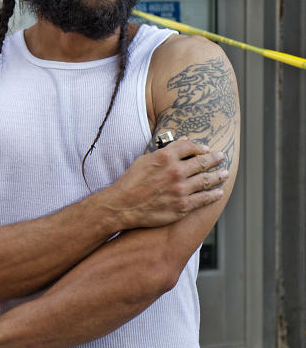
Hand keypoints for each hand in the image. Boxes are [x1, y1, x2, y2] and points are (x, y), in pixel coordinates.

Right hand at [107, 138, 227, 228]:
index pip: (189, 147)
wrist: (123, 205)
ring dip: (218, 176)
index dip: (199, 147)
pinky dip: (213, 195)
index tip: (205, 149)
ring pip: (207, 180)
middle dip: (214, 158)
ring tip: (224, 174)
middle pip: (202, 162)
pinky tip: (218, 193)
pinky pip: (204, 199)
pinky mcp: (183, 206)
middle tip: (221, 156)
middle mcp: (176, 171)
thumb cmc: (131, 182)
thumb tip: (182, 142)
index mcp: (165, 157)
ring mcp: (181, 189)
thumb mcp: (144, 160)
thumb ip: (164, 151)